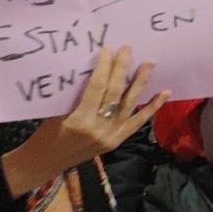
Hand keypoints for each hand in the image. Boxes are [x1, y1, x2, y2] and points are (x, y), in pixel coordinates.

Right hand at [0, 47, 166, 196]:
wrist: (47, 162)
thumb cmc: (47, 134)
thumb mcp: (57, 112)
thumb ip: (77, 95)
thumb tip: (96, 70)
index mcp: (80, 120)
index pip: (97, 88)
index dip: (104, 67)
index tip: (108, 49)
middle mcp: (99, 128)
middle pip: (115, 93)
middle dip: (122, 69)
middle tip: (128, 49)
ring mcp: (112, 136)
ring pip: (130, 104)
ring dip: (141, 82)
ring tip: (149, 63)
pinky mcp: (118, 141)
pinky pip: (138, 122)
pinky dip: (152, 107)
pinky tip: (165, 92)